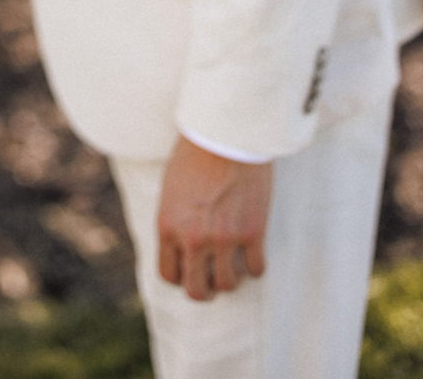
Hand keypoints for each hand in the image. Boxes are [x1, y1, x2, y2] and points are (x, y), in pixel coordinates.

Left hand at [156, 135, 273, 301]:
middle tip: (213, 283)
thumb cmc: (197, 152)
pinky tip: (254, 255)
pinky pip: (256, 269)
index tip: (191, 272)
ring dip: (231, 280)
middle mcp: (192, 239)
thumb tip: (179, 242)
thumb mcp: (171, 189)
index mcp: (167, 227)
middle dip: (205, 291)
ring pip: (227, 284)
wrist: (228, 132)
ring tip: (235, 267)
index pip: (169, 275)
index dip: (181, 278)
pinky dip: (255, 267)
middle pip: (196, 290)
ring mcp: (223, 238)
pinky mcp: (252, 232)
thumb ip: (173, 220)